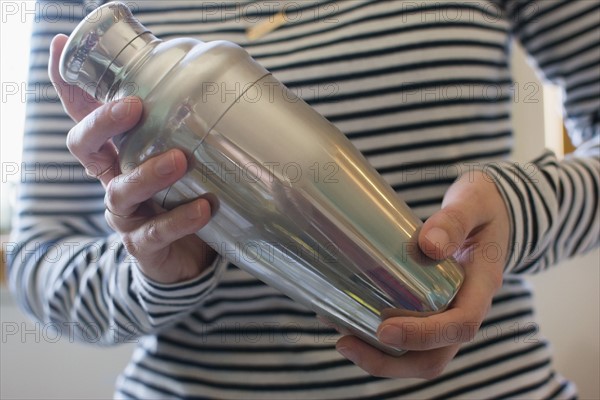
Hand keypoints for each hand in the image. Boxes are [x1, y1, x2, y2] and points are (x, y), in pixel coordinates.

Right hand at [49, 34, 215, 283]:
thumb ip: (185, 130)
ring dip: (148, 174)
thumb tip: (219, 86)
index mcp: (117, 156)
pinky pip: (157, 232)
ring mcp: (125, 214)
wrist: (187, 256)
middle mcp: (113, 180)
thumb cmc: (182, 196)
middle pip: (87, 147)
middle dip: (103, 124)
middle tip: (133, 106)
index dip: (69, 87)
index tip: (62, 48)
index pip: (86, 116)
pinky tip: (204, 208)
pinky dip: (180, 219)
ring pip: (121, 191)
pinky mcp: (144, 245)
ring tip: (179, 161)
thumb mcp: (178, 159)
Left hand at [336, 170, 509, 377]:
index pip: (460, 326)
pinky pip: (409, 336)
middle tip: (346, 343)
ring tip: (341, 339)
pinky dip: (378, 338)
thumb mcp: (473, 202)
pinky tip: (347, 320)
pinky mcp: (431, 307)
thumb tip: (430, 245)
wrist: (490, 209)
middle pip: (435, 356)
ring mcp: (448, 312)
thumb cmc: (482, 204)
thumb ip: (455, 219)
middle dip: (391, 362)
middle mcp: (466, 308)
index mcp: (482, 287)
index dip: (423, 336)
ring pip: (419, 354)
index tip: (384, 330)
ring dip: (381, 357)